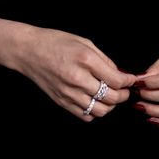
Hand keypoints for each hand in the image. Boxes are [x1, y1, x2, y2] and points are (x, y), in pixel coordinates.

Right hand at [12, 27, 136, 121]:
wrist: (28, 51)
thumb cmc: (55, 42)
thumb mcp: (84, 42)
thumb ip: (104, 60)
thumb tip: (120, 75)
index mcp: (85, 60)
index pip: (116, 80)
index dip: (128, 82)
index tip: (130, 80)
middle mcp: (78, 78)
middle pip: (112, 98)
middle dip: (122, 95)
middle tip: (123, 90)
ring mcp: (68, 93)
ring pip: (101, 111)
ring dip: (110, 105)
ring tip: (109, 96)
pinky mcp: (61, 102)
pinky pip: (85, 116)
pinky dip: (94, 112)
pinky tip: (94, 101)